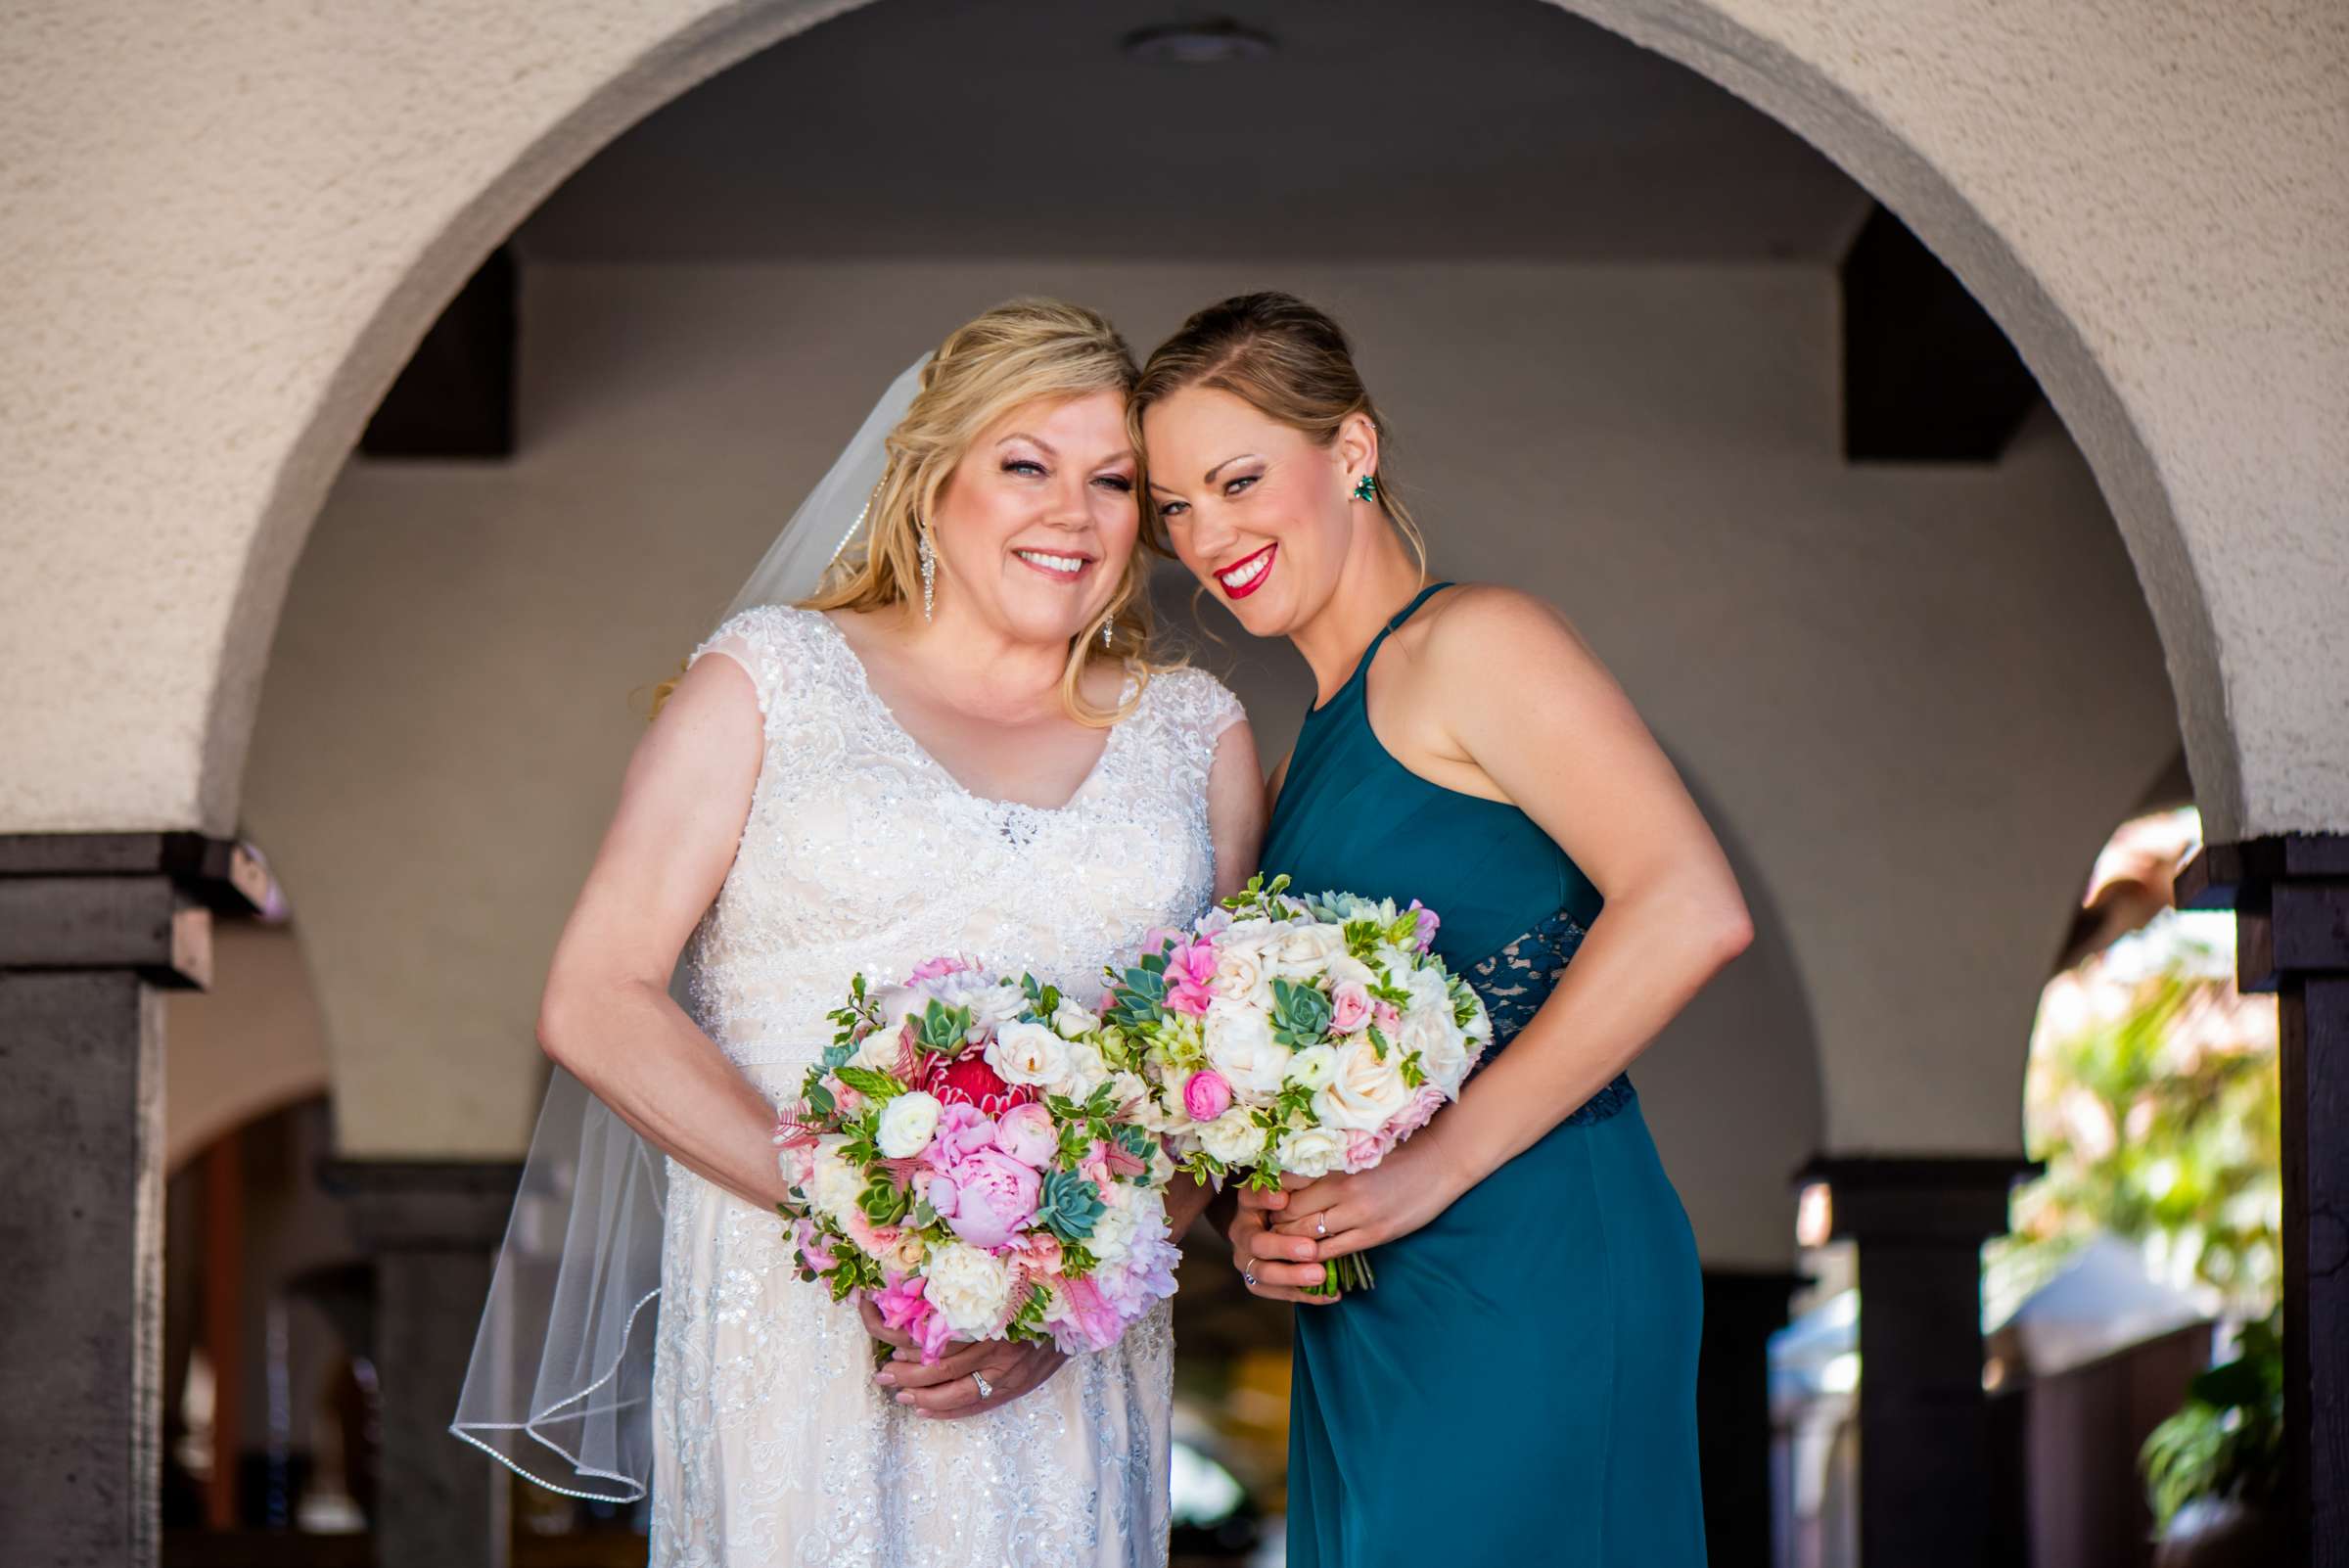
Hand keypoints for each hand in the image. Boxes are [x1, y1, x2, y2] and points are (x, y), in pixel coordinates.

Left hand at [859, 1296, 1066, 1418]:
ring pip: (956, 1391)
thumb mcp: (1007, 1277)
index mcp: (991, 1313)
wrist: (1085, 1310)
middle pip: (942, 1367)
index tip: (888, 1340)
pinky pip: (979, 1405)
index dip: (910, 1340)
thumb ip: (973, 1285)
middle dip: (907, 1373)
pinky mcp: (1019, 1386)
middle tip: (883, 1373)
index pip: (939, 1334)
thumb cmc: (1042, 1287)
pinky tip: (926, 1411)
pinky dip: (950, 1411)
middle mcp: (999, 1345)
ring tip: (899, 1393)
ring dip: (923, 1395)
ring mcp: (1010, 1371)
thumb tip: (926, 1288)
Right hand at [1227, 1184, 1331, 1305]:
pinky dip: (1307, 1295)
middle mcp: (1242, 1234)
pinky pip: (1280, 1293)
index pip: (1251, 1198)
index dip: (1265, 1199)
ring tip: (1321, 1275)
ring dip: (1293, 1276)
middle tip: (1310, 1249)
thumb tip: (1310, 1173)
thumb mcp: (1289, 1185)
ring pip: (1263, 1274)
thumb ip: (1297, 1180)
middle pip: (1257, 1243)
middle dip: (1284, 1247)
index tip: (1284, 1199)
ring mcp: (1248, 1261)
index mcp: (1247, 1204)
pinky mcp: (1260, 1283)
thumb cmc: (1288, 1200)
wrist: (1268, 1225)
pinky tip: (1332, 1294)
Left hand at [1270, 1133, 1473, 1262]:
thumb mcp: (1358, 1147)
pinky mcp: (1375, 1234)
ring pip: (1308, 1236)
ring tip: (1282, 1240)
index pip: (1286, 1185)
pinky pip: (1334, 1251)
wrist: (1442, 1159)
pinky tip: (1307, 1255)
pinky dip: (1315, 1255)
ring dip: (1291, 1241)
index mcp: (1336, 1163)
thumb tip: (1291, 1170)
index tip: (1264, 1200)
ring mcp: (1360, 1215)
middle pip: (1292, 1213)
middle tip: (1266, 1224)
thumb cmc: (1400, 1147)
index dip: (1270, 1196)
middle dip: (1275, 1221)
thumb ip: (1327, 1161)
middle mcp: (1343, 1190)